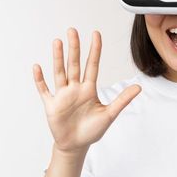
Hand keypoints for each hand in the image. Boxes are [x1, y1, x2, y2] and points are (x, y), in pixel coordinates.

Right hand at [32, 28, 141, 153]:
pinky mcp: (52, 105)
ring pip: (59, 73)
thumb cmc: (92, 130)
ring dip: (58, 58)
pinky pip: (44, 90)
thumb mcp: (109, 114)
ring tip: (57, 42)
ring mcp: (62, 95)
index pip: (92, 65)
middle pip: (74, 64)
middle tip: (72, 31)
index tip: (95, 34)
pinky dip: (40, 79)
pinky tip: (37, 67)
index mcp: (89, 89)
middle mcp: (75, 88)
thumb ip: (122, 100)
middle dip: (74, 48)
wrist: (76, 146)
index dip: (94, 50)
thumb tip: (139, 87)